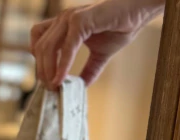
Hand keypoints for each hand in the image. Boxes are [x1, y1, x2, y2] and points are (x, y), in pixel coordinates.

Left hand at [30, 0, 163, 86]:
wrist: (140, 10)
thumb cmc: (121, 25)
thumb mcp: (100, 54)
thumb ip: (88, 70)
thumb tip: (81, 88)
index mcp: (63, 25)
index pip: (38, 44)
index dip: (38, 63)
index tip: (47, 83)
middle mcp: (63, 19)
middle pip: (38, 48)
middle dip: (41, 71)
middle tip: (50, 89)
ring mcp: (71, 17)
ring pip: (46, 48)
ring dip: (48, 70)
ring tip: (54, 86)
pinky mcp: (81, 20)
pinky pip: (66, 47)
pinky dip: (62, 65)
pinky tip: (62, 80)